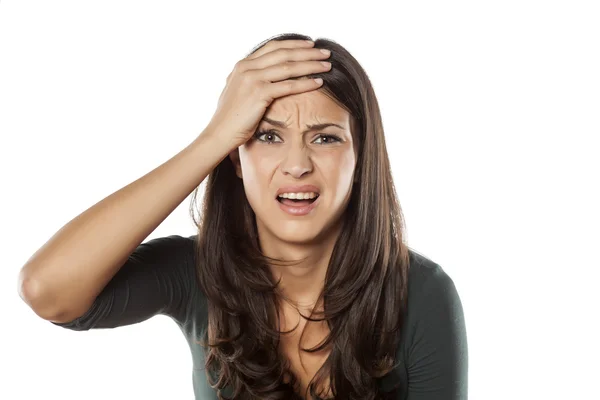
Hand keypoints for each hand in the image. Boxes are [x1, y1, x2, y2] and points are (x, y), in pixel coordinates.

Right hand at [203, 39, 331, 150]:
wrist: (220, 133)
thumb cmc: (231, 117)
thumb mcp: (237, 91)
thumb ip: (250, 79)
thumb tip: (263, 76)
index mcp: (243, 64)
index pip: (273, 47)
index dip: (294, 44)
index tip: (310, 44)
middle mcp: (247, 67)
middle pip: (284, 53)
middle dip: (307, 51)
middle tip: (325, 52)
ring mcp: (252, 79)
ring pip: (289, 67)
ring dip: (311, 64)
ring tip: (327, 65)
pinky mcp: (259, 93)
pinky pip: (288, 85)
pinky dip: (306, 83)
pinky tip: (319, 82)